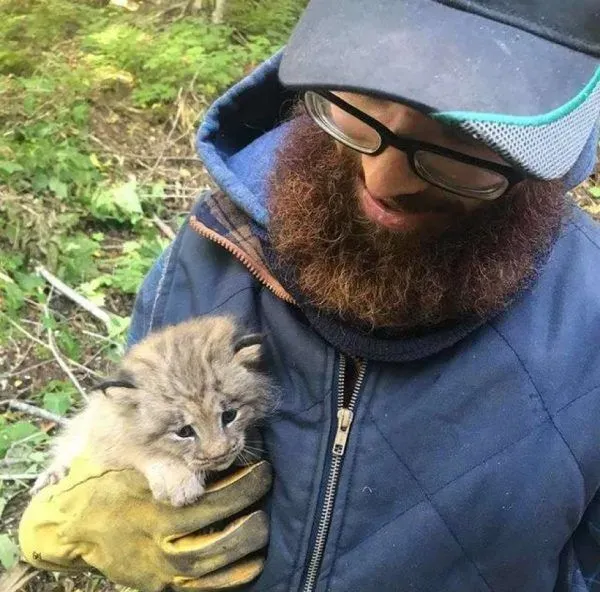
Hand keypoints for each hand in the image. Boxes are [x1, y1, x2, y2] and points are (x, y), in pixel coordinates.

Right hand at [19, 456, 271, 590]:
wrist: (73, 523)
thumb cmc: (106, 481)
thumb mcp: (130, 459)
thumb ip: (166, 461)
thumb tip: (208, 450)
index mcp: (153, 505)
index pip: (209, 497)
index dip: (241, 484)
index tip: (262, 468)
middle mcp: (158, 538)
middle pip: (214, 527)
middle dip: (247, 507)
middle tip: (268, 486)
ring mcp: (159, 565)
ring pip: (210, 561)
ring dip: (244, 544)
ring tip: (264, 523)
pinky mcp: (159, 582)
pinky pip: (200, 587)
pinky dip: (229, 578)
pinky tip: (253, 563)